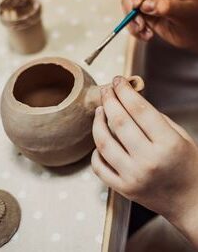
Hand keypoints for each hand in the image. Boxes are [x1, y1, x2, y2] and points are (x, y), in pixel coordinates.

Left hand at [91, 76, 197, 247]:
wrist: (191, 202)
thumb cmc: (188, 166)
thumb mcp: (180, 137)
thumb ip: (155, 119)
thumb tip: (129, 100)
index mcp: (168, 144)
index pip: (139, 109)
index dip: (125, 91)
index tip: (118, 80)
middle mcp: (148, 160)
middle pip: (119, 121)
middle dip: (109, 100)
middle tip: (106, 90)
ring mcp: (132, 176)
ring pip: (103, 142)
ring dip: (97, 122)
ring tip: (99, 110)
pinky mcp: (122, 189)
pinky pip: (98, 166)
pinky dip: (95, 151)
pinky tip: (100, 140)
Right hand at [121, 0, 197, 52]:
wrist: (191, 35)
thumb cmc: (194, 21)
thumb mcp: (185, 13)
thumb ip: (168, 6)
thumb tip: (145, 5)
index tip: (138, 3)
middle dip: (132, 7)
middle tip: (141, 24)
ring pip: (127, 4)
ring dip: (132, 21)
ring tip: (146, 33)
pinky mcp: (140, 13)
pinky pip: (129, 18)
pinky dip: (134, 29)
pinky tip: (146, 36)